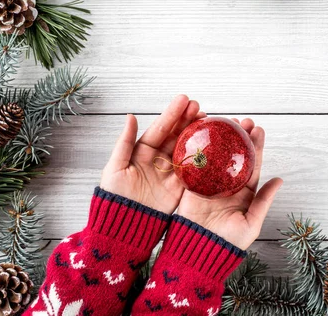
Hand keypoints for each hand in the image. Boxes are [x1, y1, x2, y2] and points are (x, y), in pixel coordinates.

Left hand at [100, 95, 204, 213]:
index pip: (160, 128)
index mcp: (142, 151)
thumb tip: (130, 116)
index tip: (184, 100)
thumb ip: (124, 142)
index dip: (172, 114)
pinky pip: (195, 170)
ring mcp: (171, 172)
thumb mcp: (115, 167)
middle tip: (199, 107)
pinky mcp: (181, 187)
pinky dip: (204, 159)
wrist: (125, 226)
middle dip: (188, 120)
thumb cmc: (114, 197)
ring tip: (209, 120)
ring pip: (188, 149)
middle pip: (176, 135)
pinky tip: (212, 146)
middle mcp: (158, 159)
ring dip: (198, 135)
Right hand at [176, 118, 282, 249]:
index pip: (251, 163)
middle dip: (238, 136)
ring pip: (215, 154)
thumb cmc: (227, 242)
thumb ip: (263, 200)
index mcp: (243, 191)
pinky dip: (198, 147)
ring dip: (220, 137)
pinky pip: (195, 162)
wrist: (198, 251)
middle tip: (242, 120)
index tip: (258, 129)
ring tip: (225, 121)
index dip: (255, 146)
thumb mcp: (251, 223)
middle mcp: (226, 184)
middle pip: (233, 154)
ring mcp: (208, 182)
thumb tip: (280, 180)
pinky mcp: (191, 183)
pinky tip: (202, 132)